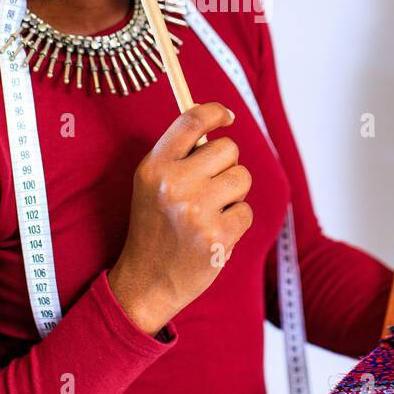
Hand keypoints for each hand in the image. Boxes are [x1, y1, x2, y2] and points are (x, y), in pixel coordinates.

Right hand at [108, 102, 252, 336]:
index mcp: (154, 167)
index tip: (228, 117)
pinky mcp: (217, 236)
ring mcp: (196, 211)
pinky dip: (236, 223)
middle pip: (229, 149)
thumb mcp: (151, 185)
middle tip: (210, 188)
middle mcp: (173, 184)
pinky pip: (246, 212)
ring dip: (233, 195)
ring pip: (242, 178)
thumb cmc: (155, 228)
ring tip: (210, 213)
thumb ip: (178, 156)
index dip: (216, 112)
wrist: (147, 282)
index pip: (191, 121)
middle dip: (227, 166)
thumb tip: (218, 124)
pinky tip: (214, 234)